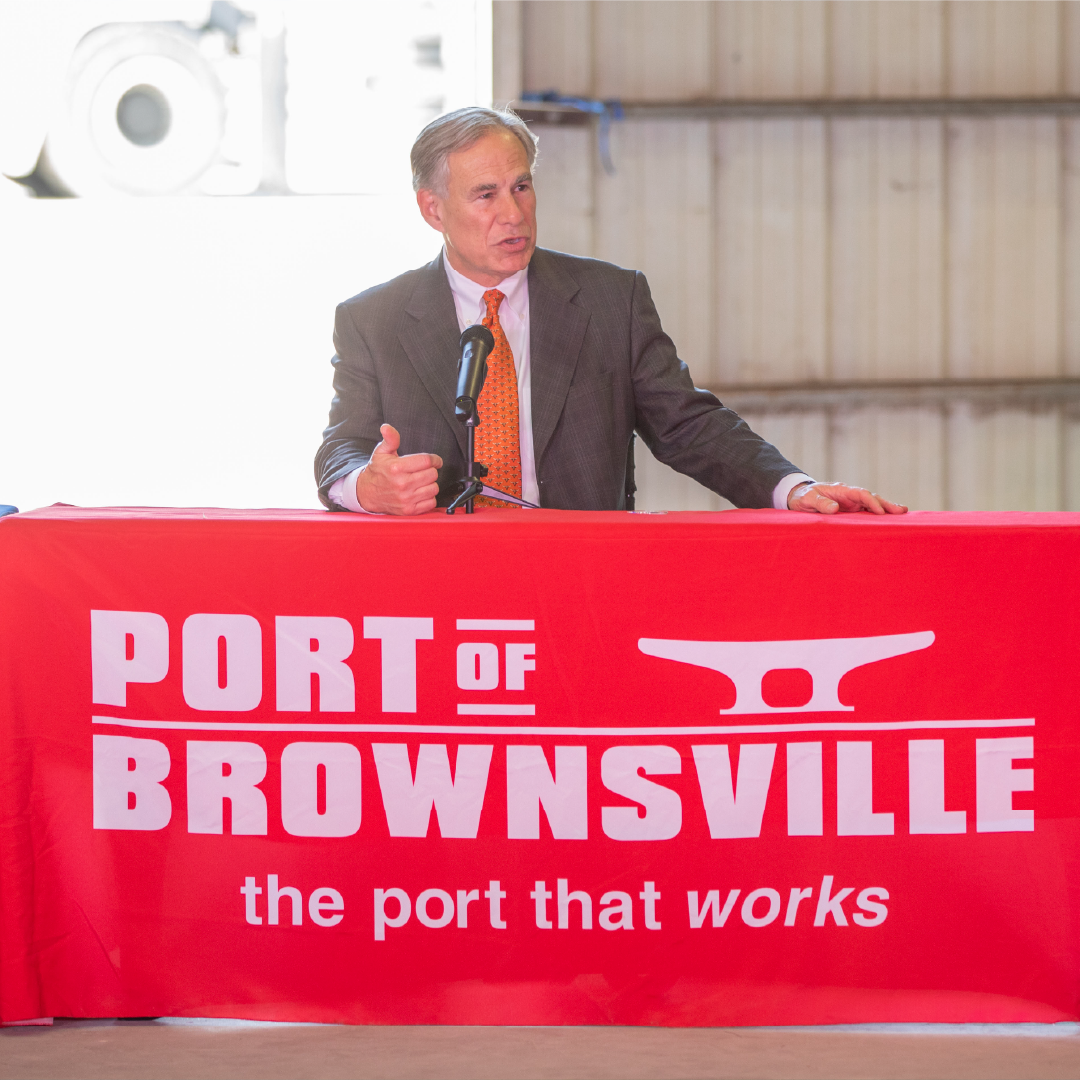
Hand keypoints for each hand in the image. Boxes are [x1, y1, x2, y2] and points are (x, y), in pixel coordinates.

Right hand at [355, 425, 442, 514]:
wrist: (367, 493)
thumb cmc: (377, 472)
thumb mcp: (381, 452)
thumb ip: (390, 439)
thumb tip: (387, 427)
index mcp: (397, 468)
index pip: (427, 461)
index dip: (435, 459)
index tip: (434, 461)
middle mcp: (402, 484)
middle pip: (432, 474)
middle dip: (430, 471)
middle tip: (422, 471)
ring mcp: (406, 498)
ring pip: (434, 488)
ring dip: (430, 484)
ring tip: (421, 482)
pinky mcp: (408, 510)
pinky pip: (430, 503)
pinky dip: (428, 498)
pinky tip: (420, 493)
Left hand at [787, 481, 907, 515]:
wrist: (800, 497)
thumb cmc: (803, 497)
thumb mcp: (807, 499)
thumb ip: (820, 503)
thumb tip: (835, 508)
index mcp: (841, 490)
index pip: (861, 494)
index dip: (871, 502)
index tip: (879, 511)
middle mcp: (850, 495)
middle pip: (871, 498)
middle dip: (886, 504)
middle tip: (902, 511)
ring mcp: (852, 502)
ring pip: (872, 504)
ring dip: (886, 509)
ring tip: (902, 513)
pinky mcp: (851, 510)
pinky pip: (866, 511)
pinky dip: (878, 514)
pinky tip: (888, 520)